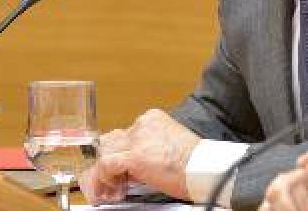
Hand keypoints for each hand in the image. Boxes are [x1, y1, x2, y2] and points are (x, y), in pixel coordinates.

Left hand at [79, 109, 200, 202]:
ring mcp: (137, 139)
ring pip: (105, 151)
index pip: (124, 133)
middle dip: (108, 159)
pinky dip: (104, 178)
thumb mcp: (168, 146)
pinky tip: (112, 187)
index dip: (119, 152)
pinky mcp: (134, 156)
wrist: (203, 169)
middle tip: (110, 179)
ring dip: (104, 170)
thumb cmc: (193, 163)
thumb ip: (147, 149)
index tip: (119, 169)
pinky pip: (106, 164)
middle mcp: (142, 124)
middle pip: (111, 140)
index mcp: (152, 119)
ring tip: (108, 186)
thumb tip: (131, 167)